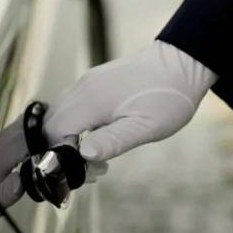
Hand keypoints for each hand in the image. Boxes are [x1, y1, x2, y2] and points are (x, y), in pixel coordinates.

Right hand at [43, 40, 217, 163]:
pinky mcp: (92, 82)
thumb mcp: (146, 127)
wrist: (182, 63)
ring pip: (58, 113)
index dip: (60, 153)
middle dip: (61, 148)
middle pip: (50, 123)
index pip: (55, 131)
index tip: (84, 169)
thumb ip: (112, 141)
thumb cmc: (168, 97)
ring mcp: (86, 83)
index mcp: (91, 101)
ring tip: (96, 155)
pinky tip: (97, 135)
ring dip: (67, 137)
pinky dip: (74, 124)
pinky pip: (70, 105)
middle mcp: (82, 89)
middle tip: (89, 167)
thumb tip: (83, 154)